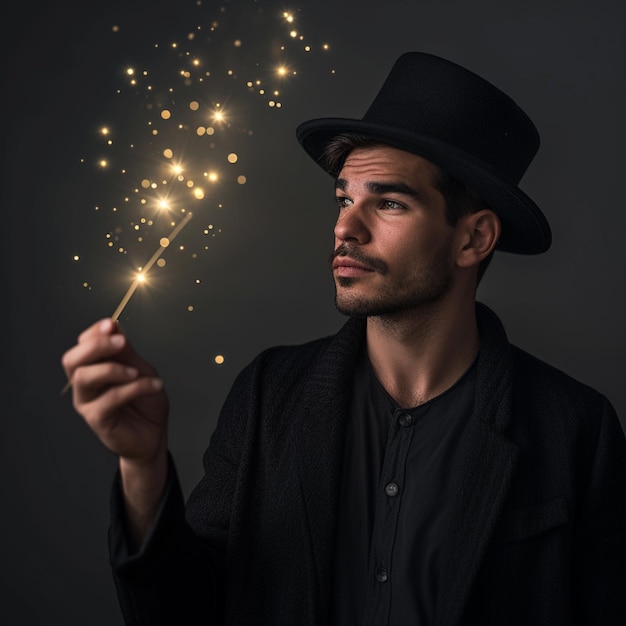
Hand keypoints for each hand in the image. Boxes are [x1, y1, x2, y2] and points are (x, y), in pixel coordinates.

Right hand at [61, 318, 168, 465]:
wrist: (154, 433)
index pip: (82, 344)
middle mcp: (84, 384)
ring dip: (112, 369)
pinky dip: (134, 388)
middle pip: (72, 360)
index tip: (111, 325)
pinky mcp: (96, 419)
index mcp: (93, 367)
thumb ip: (125, 352)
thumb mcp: (140, 369)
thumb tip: (113, 326)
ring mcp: (87, 402)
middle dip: (96, 346)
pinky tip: (154, 386)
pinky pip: (109, 399)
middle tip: (121, 343)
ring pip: (84, 377)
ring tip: (137, 372)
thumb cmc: (145, 401)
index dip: (94, 333)